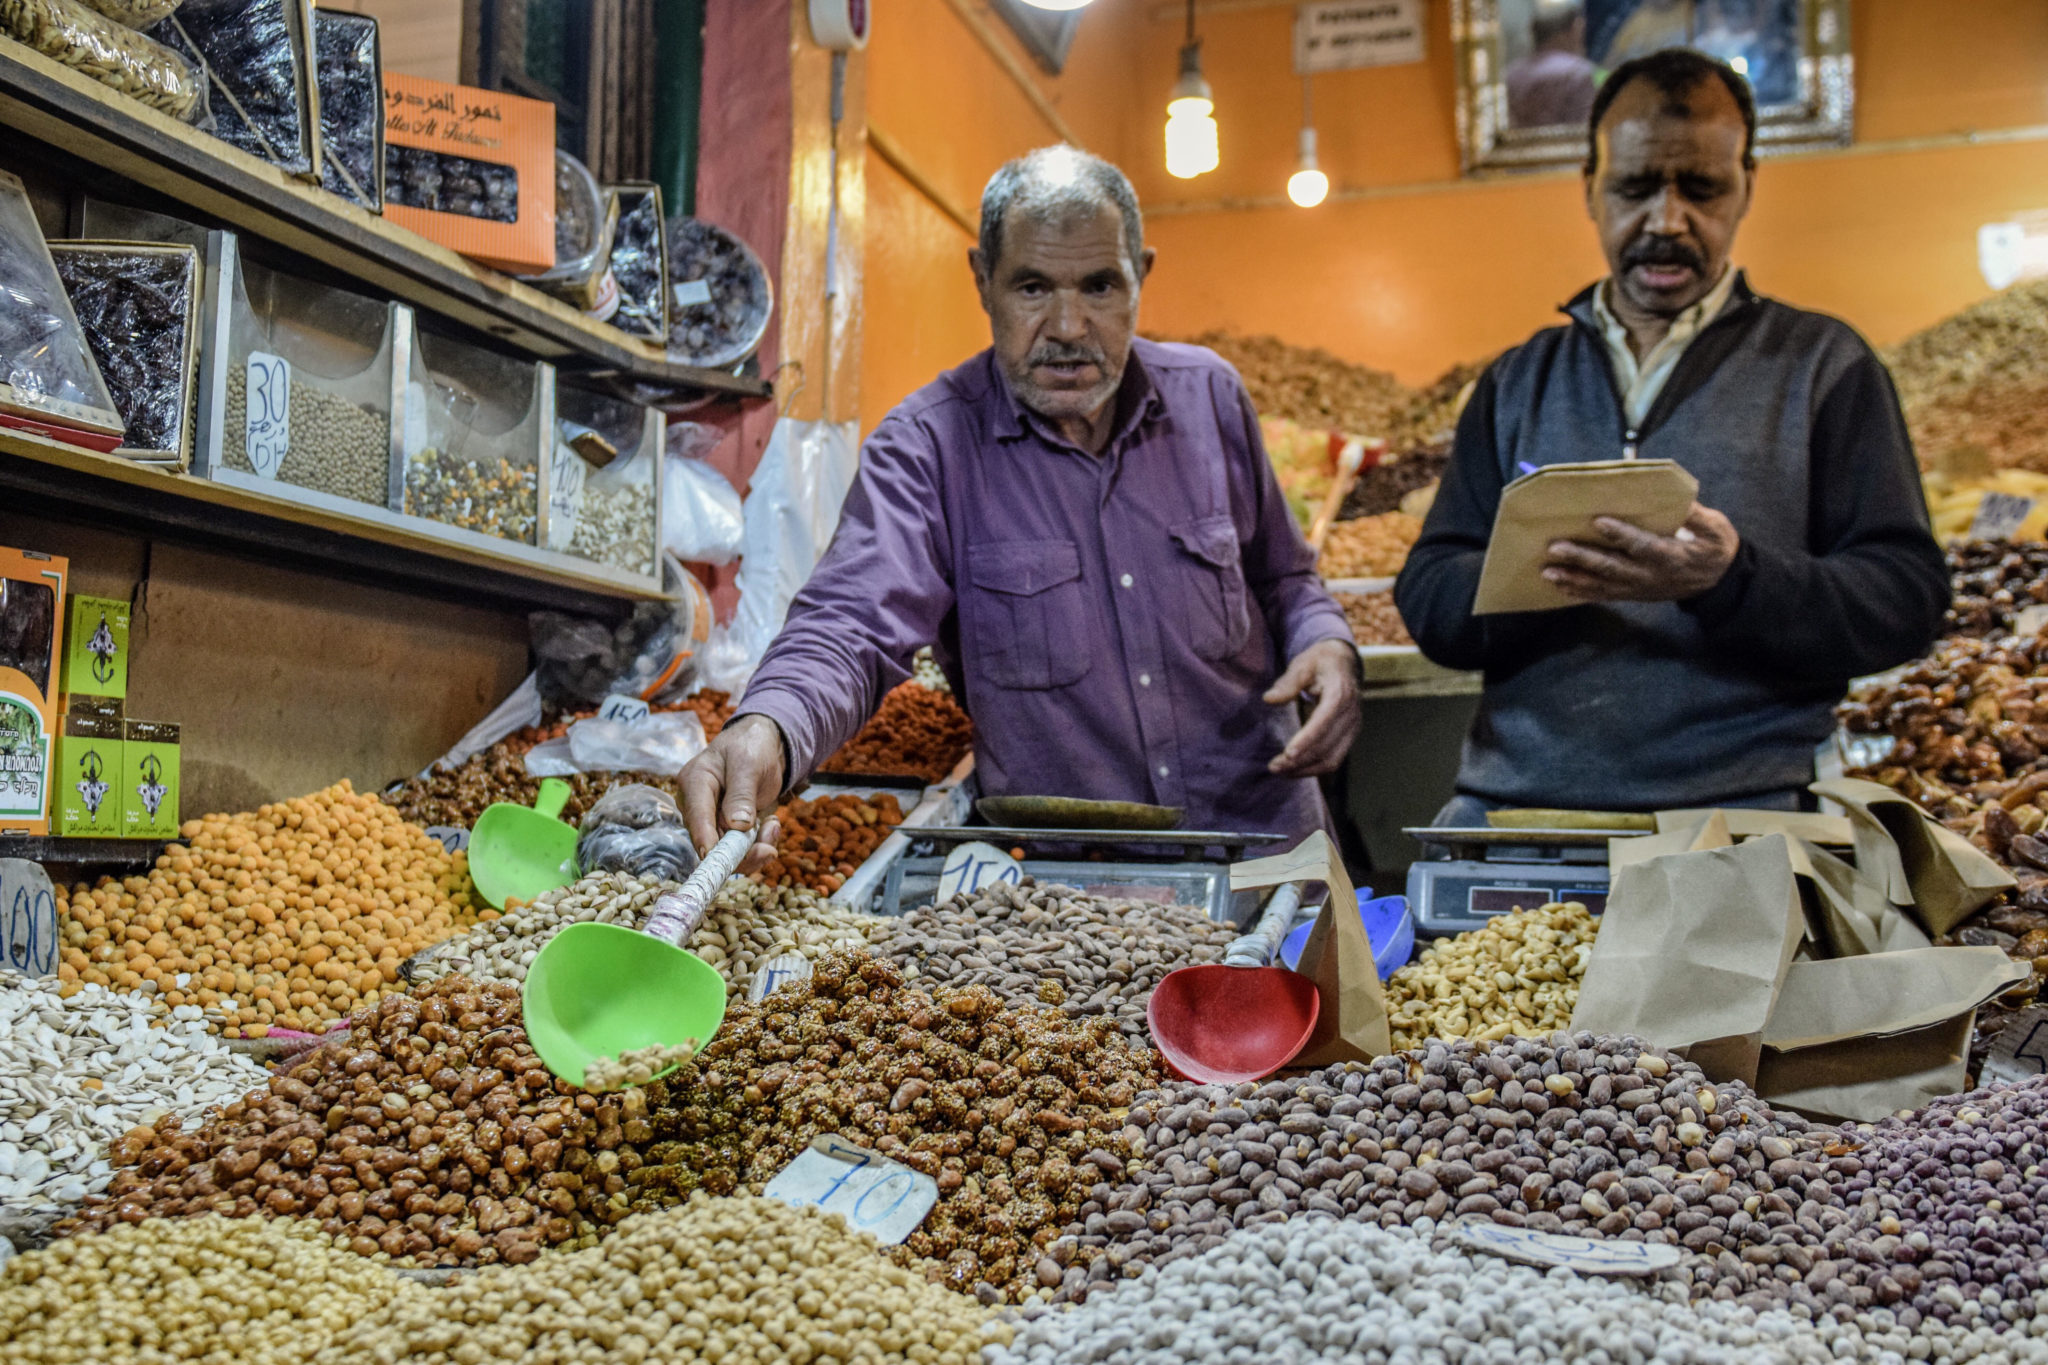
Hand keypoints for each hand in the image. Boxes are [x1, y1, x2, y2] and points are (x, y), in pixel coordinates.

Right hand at [679, 714, 786, 872]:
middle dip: (742, 850)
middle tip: (769, 849)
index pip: (697, 816)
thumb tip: (736, 826)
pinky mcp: (727, 829)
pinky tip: (771, 825)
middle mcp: (698, 806)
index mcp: (695, 782)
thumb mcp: (749, 763)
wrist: (762, 746)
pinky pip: (741, 848)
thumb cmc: (751, 747)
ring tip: (773, 826)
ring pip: (728, 850)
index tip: (718, 859)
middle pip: (711, 841)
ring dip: (756, 846)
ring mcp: (712, 820)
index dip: (706, 841)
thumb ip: (742, 793)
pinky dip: (760, 843)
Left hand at [1264, 638, 1361, 776]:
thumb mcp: (1302, 664)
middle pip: (1327, 745)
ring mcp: (1353, 727)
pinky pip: (1335, 759)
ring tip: (1280, 771)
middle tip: (1273, 766)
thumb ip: (1287, 682)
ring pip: (1333, 758)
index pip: (1325, 721)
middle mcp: (1351, 713)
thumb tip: (1269, 699)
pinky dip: (1314, 768)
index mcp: (1340, 693)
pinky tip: (1294, 769)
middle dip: (1300, 760)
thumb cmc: (1319, 662)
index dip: (1307, 739)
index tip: (1288, 754)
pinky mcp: (1349, 736)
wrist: (1343, 662)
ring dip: (1306, 769)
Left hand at [1542, 502, 1739, 602]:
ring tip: (1547, 571)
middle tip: (1555, 547)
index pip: (1642, 544)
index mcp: (1670, 555)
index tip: (1598, 521)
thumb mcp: (1716, 529)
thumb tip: (1680, 499)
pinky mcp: (1632, 594)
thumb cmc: (1714, 549)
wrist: (1718, 583)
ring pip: (1601, 584)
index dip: (1621, 534)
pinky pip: (1602, 595)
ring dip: (1573, 578)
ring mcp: (1638, 587)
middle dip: (1582, 557)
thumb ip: (1696, 516)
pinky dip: (1579, 592)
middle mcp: (1649, 574)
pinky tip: (1559, 586)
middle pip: (1612, 566)